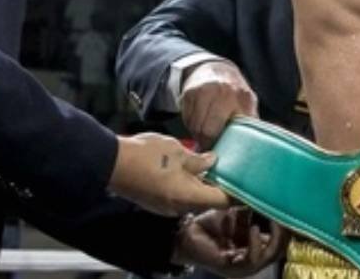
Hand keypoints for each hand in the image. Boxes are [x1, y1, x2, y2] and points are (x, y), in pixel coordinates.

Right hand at [109, 132, 229, 215]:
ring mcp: (166, 207)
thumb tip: (213, 161)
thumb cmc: (147, 155)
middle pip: (208, 202)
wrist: (112, 163)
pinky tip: (194, 171)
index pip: (221, 201)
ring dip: (204, 186)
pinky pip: (180, 198)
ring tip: (215, 167)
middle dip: (220, 187)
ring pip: (194, 200)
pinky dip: (190, 187)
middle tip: (232, 169)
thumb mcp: (178, 152)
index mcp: (188, 197)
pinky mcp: (157, 203)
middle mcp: (178, 208)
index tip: (247, 181)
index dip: (236, 192)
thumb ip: (199, 160)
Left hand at [174, 207, 287, 276]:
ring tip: (274, 220)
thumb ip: (254, 208)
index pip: (282, 238)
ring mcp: (245, 264)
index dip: (289, 224)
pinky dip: (255, 243)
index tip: (292, 207)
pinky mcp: (233, 268)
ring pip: (271, 255)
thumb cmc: (210, 224)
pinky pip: (252, 259)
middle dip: (286, 230)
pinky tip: (253, 228)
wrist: (185, 234)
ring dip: (275, 236)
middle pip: (281, 247)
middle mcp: (255, 256)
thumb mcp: (237, 213)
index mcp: (257, 243)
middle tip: (286, 213)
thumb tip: (271, 192)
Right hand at [180, 60, 257, 147]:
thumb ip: (251, 122)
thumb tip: (258, 147)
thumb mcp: (248, 103)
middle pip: (210, 131)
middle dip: (209, 143)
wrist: (214, 69)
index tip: (224, 155)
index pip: (236, 129)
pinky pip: (187, 119)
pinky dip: (190, 125)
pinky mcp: (190, 93)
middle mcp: (225, 92)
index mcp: (244, 97)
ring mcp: (206, 91)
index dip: (227, 145)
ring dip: (198, 135)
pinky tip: (198, 120)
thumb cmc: (233, 92)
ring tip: (205, 133)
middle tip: (210, 146)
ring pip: (196, 127)